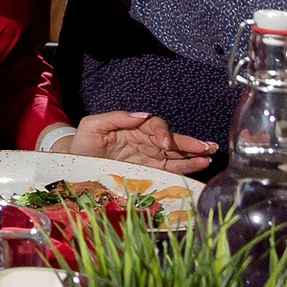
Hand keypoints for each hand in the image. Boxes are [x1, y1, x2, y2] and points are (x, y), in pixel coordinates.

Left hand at [55, 110, 215, 173]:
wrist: (76, 163)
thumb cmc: (83, 142)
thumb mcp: (92, 125)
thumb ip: (115, 118)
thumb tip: (143, 115)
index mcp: (134, 127)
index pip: (155, 125)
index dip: (162, 132)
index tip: (165, 142)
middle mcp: (146, 141)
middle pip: (172, 139)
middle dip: (190, 142)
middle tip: (208, 146)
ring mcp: (150, 156)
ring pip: (177, 154)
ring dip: (194, 154)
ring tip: (210, 155)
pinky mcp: (151, 171)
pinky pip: (172, 168)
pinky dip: (187, 167)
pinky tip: (200, 164)